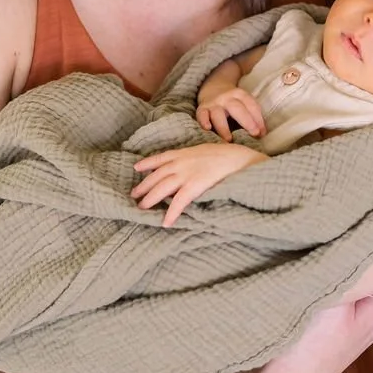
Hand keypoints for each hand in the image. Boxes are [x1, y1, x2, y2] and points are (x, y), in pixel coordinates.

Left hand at [132, 142, 266, 225]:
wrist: (238, 158)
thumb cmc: (227, 154)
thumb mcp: (206, 150)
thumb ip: (194, 156)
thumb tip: (191, 163)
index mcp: (184, 153)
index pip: (160, 158)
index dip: (147, 163)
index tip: (136, 167)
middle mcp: (181, 162)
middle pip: (157, 176)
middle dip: (144, 185)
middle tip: (134, 195)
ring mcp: (186, 174)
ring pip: (161, 188)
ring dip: (150, 199)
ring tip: (142, 208)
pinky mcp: (193, 186)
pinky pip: (178, 202)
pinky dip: (171, 213)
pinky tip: (165, 222)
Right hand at [195, 86, 264, 141]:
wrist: (213, 87)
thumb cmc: (233, 104)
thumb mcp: (244, 104)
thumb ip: (252, 117)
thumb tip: (262, 134)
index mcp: (240, 95)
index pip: (251, 105)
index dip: (258, 118)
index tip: (262, 133)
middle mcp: (227, 98)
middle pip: (237, 108)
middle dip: (247, 121)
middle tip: (254, 134)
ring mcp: (214, 103)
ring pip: (218, 114)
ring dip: (224, 127)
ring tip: (229, 140)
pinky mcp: (202, 109)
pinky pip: (201, 114)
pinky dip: (203, 121)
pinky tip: (208, 128)